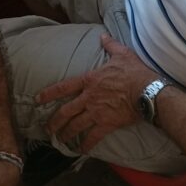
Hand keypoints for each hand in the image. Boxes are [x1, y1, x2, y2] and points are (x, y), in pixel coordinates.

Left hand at [37, 34, 152, 152]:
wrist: (147, 92)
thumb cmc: (134, 72)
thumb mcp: (122, 54)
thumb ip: (110, 45)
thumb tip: (103, 35)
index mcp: (89, 80)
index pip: (63, 87)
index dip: (48, 94)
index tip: (37, 99)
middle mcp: (89, 98)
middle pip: (65, 112)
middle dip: (54, 121)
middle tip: (48, 129)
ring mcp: (96, 112)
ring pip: (75, 126)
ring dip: (66, 134)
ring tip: (60, 140)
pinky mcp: (106, 124)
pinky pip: (92, 137)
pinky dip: (86, 144)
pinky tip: (81, 150)